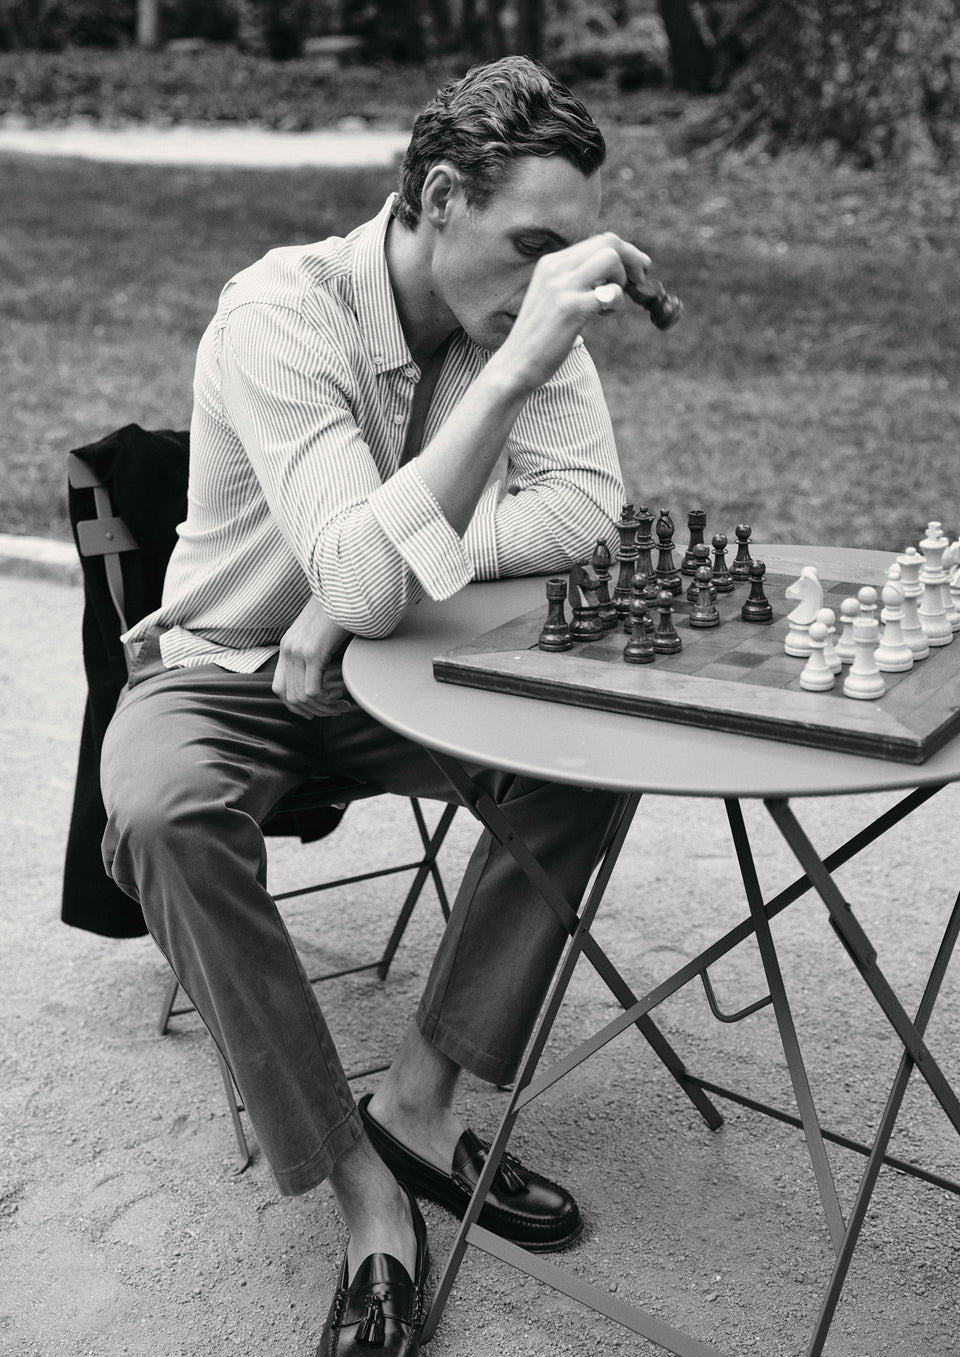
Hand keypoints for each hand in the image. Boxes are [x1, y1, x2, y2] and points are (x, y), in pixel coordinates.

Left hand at [273, 597, 354, 718]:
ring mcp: (298, 651)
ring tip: (341, 705)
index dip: (294, 707)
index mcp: (287, 647)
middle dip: (314, 711)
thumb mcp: (318, 634)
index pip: (279, 689)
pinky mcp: (313, 653)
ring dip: (323, 708)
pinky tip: (339, 694)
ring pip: (301, 698)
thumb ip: (314, 652)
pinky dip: (326, 700)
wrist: (343, 590)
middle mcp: (288, 650)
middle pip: (290, 697)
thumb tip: (322, 674)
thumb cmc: (338, 611)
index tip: (314, 711)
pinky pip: (312, 690)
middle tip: (334, 710)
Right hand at [494, 232, 652, 391]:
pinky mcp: (571, 309)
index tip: (638, 268)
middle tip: (639, 281)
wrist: (516, 363)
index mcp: (551, 264)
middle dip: (632, 259)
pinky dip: (617, 302)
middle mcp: (556, 269)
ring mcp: (563, 288)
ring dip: (622, 279)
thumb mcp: (553, 298)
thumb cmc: (539, 336)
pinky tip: (604, 315)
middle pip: (608, 242)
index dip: (625, 252)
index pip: (598, 241)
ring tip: (611, 303)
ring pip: (610, 258)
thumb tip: (612, 276)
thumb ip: (575, 282)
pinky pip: (610, 292)